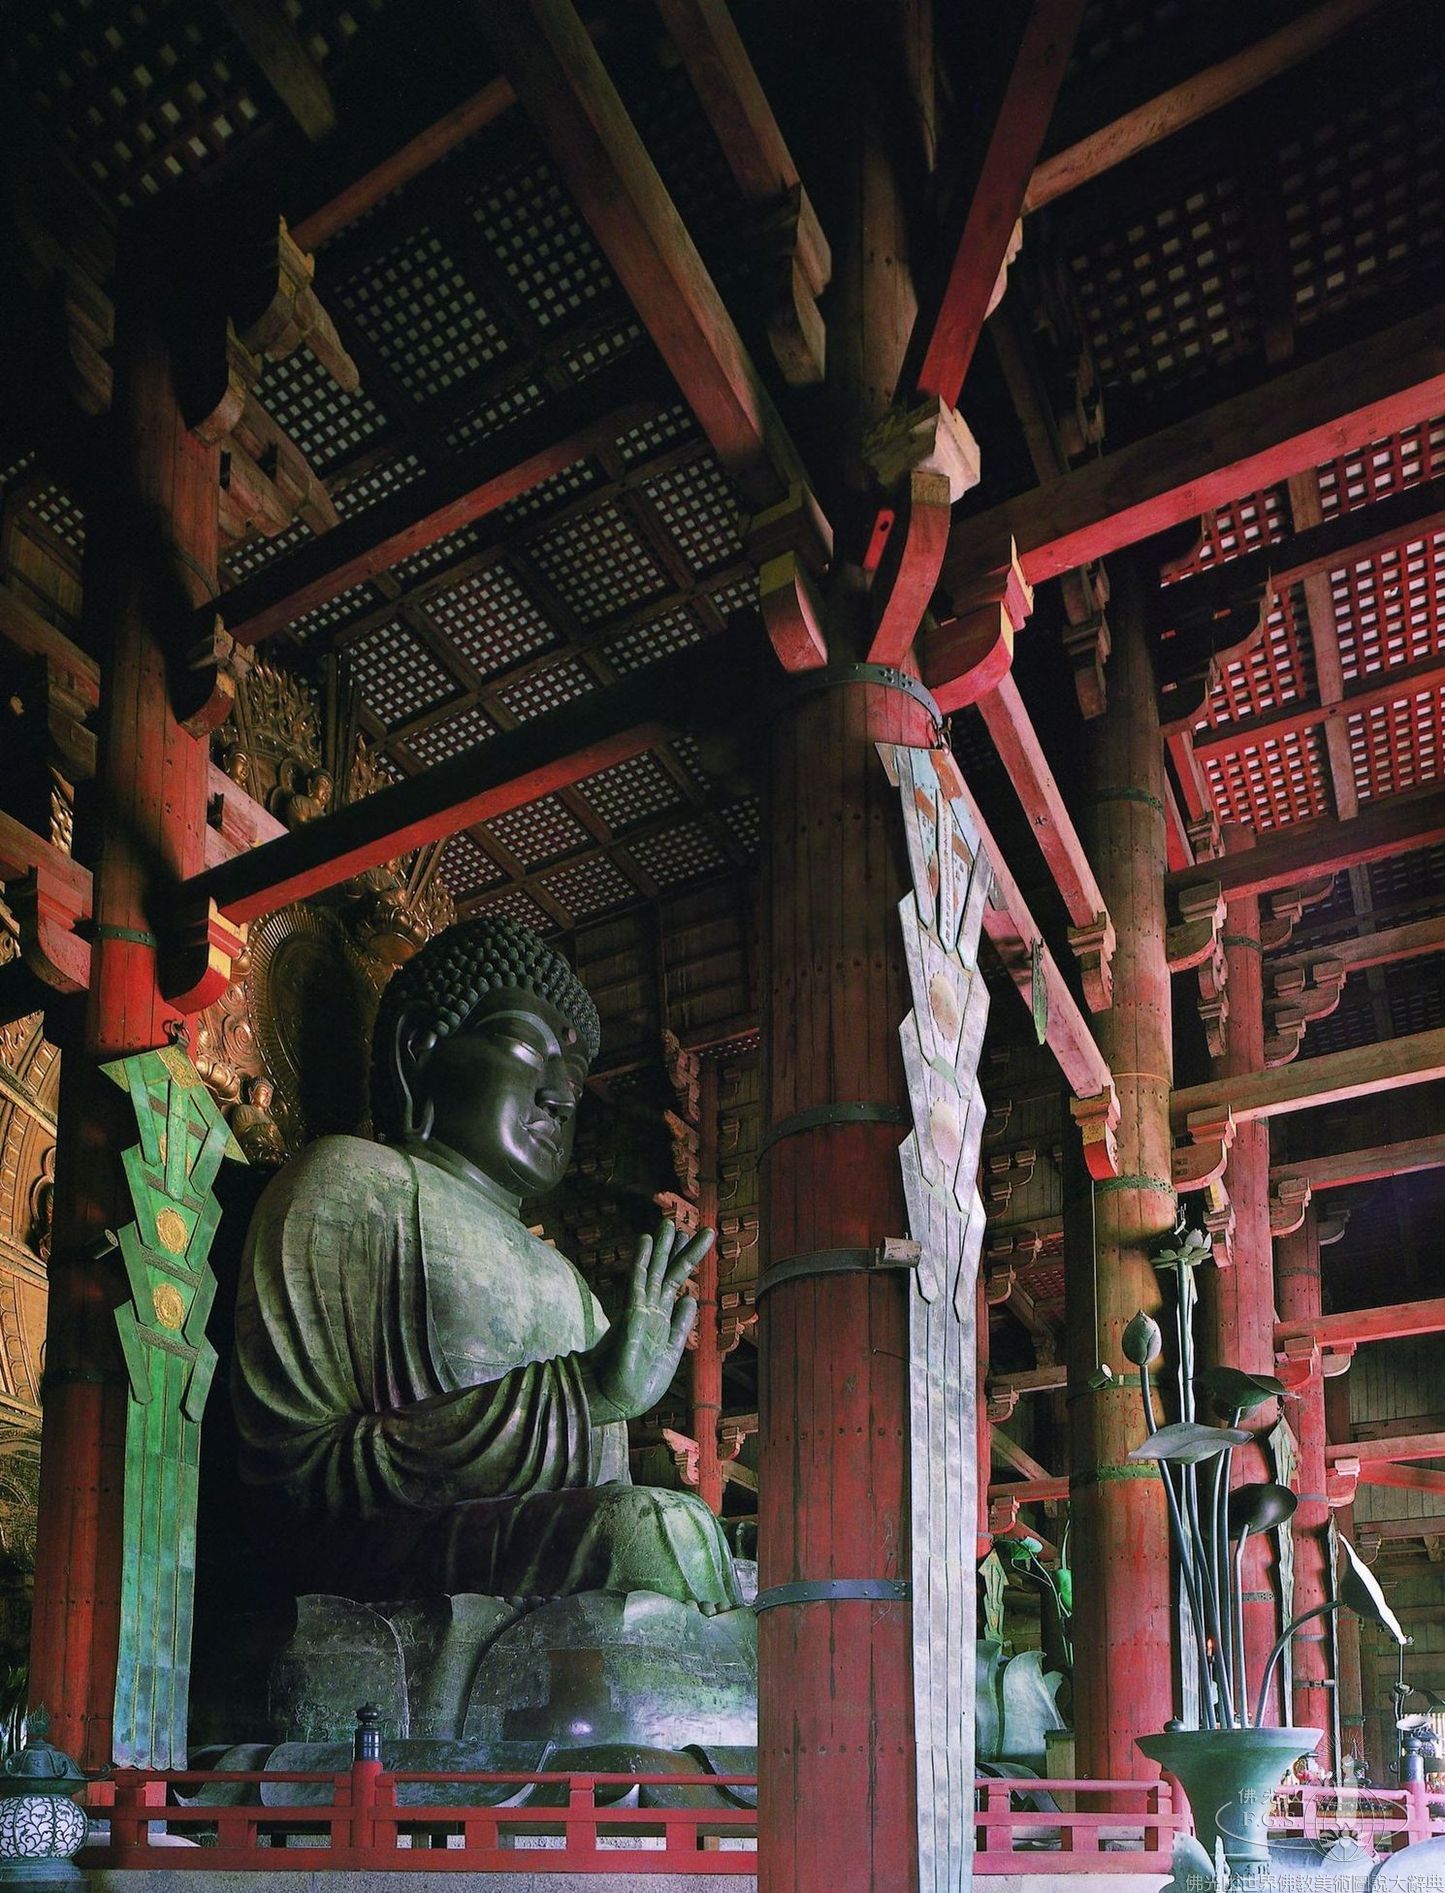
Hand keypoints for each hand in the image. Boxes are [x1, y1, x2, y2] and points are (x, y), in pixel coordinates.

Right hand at [580, 1218, 712, 1423]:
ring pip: (655, 1272)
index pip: (676, 1284)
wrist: (613, 1401)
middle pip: (669, 1273)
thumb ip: (680, 1326)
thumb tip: (690, 1298)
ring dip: (662, 1247)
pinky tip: (646, 1239)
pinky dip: (642, 1260)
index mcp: (662, 1320)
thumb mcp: (670, 1354)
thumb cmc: (638, 1384)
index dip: (686, 1261)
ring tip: (669, 1222)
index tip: (693, 1238)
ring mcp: (640, 1311)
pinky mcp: (630, 1316)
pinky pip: (637, 1283)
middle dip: (681, 1249)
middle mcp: (651, 1311)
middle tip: (693, 1224)